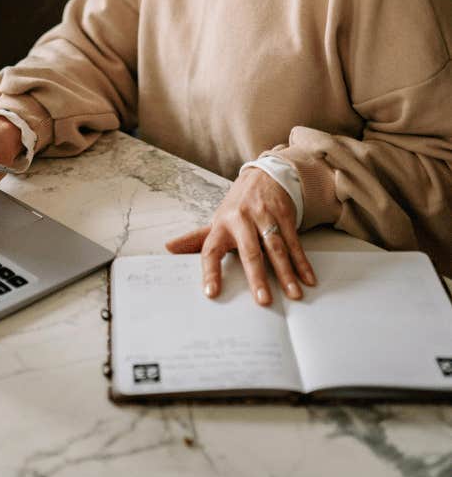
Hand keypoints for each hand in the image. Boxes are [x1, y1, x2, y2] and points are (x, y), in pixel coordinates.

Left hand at [165, 168, 315, 305]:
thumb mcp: (216, 221)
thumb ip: (196, 239)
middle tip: (263, 300)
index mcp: (221, 225)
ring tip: (293, 294)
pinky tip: (307, 279)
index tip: (211, 293)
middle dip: (256, 276)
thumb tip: (169, 248)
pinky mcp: (283, 215)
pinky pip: (294, 242)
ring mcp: (264, 217)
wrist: (262, 176)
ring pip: (276, 248)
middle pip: (249, 251)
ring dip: (286, 273)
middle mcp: (241, 220)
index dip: (210, 271)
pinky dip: (302, 262)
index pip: (211, 249)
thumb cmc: (236, 206)